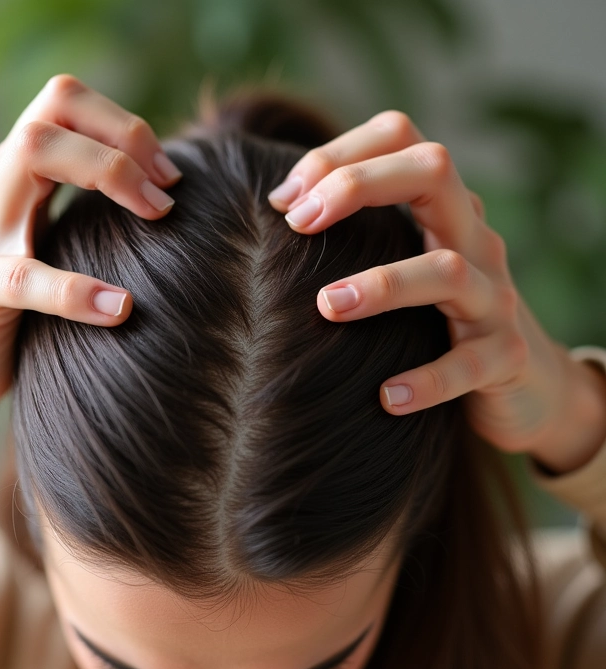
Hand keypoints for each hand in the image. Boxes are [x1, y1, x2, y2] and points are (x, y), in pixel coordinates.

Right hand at [0, 75, 181, 423]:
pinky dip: (76, 289)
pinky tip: (119, 308)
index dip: (125, 126)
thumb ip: (86, 217)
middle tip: (167, 195)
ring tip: (159, 217)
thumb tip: (165, 204)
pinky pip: (23, 276)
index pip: (65, 103)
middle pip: (53, 114)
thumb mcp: (53, 247)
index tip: (170, 175)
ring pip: (32, 156)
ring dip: (109, 173)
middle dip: (123, 140)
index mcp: (16, 175)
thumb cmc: (20, 307)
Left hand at [268, 111, 605, 472]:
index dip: (339, 152)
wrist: (525, 384)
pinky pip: (470, 364)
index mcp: (442, 211)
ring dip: (383, 283)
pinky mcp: (505, 357)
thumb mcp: (405, 265)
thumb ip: (358, 238)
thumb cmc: (437, 321)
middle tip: (299, 224)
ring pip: (448, 269)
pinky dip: (428, 379)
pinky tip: (387, 398)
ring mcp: (493, 297)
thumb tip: (276, 213)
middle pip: (434, 172)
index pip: (401, 137)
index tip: (284, 200)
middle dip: (360, 186)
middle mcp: (473, 240)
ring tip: (327, 305)